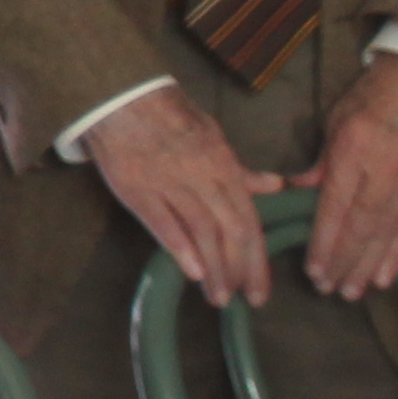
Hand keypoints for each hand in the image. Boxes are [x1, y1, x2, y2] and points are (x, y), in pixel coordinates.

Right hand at [84, 86, 286, 307]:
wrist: (123, 98)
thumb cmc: (170, 117)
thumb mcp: (213, 136)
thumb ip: (240, 169)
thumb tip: (274, 187)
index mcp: (223, 167)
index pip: (248, 220)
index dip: (257, 258)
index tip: (260, 290)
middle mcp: (203, 178)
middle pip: (231, 230)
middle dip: (241, 270)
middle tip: (244, 300)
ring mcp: (170, 184)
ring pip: (201, 231)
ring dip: (214, 268)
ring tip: (217, 297)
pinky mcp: (137, 188)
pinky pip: (162, 220)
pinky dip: (179, 246)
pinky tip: (191, 271)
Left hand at [302, 52, 397, 300]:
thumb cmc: (375, 97)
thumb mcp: (338, 121)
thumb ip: (321, 162)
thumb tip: (296, 190)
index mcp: (355, 153)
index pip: (336, 207)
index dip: (325, 243)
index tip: (313, 269)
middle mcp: (385, 174)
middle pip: (361, 227)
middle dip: (343, 262)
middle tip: (328, 290)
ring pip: (387, 234)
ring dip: (367, 266)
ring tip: (351, 291)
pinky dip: (397, 255)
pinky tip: (385, 277)